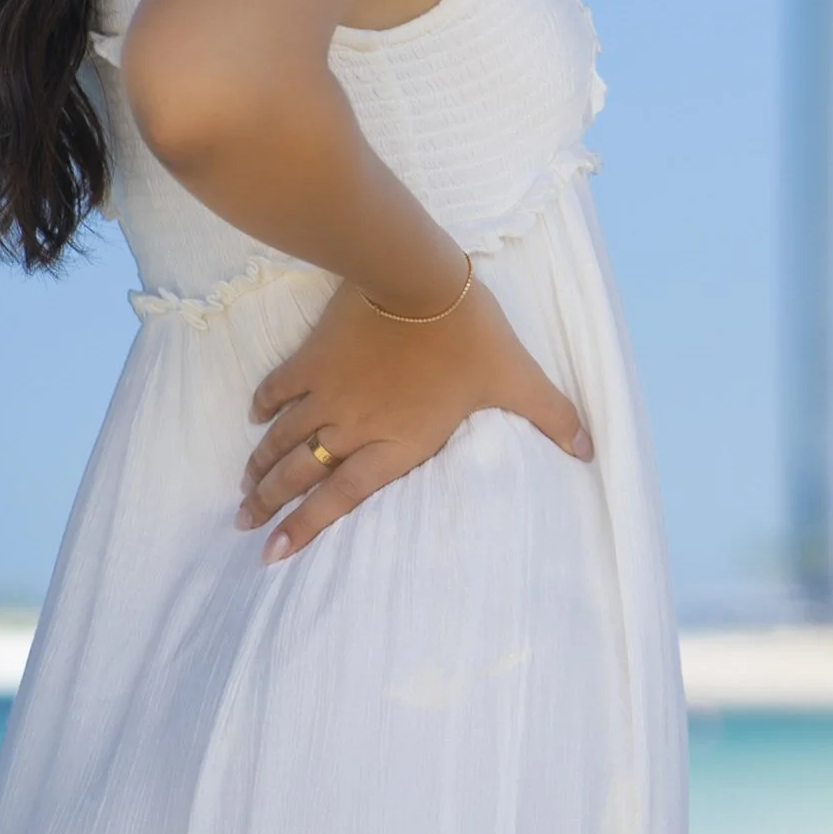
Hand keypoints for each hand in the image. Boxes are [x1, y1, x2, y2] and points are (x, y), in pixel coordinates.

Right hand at [237, 272, 591, 561]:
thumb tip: (590, 449)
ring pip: (282, 439)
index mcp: (397, 443)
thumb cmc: (468, 331)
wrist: (416, 278)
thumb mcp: (515, 376)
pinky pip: (278, 389)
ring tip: (242, 491)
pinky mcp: (312, 358)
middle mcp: (354, 427)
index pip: (342, 499)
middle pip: (301, 474)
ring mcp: (328, 393)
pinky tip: (253, 417)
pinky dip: (263, 406)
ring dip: (260, 466)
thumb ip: (549, 415)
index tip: (275, 555)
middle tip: (243, 524)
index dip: (306, 529)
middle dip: (269, 504)